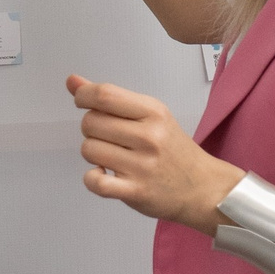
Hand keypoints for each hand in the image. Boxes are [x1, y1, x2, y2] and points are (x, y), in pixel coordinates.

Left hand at [67, 74, 243, 229]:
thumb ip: (110, 98)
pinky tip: (103, 174)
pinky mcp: (135, 191)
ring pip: (89, 149)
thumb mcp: (150, 115)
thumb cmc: (172, 149)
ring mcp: (142, 165)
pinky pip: (95, 181)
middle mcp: (149, 136)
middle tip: (108, 137)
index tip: (83, 103)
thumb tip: (72, 82)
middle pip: (90, 122)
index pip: (104, 95)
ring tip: (111, 157)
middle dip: (91, 128)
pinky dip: (92, 178)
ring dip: (93, 153)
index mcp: (153, 111)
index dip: (83, 96)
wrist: (202, 188)